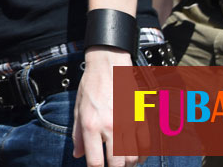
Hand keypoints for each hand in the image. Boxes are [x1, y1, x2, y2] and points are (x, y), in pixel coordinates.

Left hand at [72, 46, 136, 166]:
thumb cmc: (91, 85)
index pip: (95, 162)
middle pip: (116, 165)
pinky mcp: (140, 118)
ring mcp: (127, 124)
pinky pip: (145, 145)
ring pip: (131, 158)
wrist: (108, 65)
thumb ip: (78, 135)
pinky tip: (136, 157)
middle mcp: (109, 127)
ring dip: (127, 165)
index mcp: (91, 125)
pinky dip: (141, 155)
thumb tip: (78, 155)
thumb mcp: (78, 109)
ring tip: (121, 164)